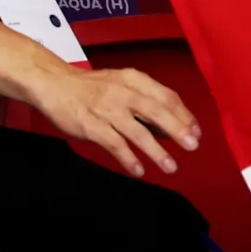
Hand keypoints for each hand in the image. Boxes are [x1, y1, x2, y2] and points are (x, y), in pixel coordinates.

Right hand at [25, 60, 200, 177]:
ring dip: (156, 151)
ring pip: (137, 132)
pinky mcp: (91, 126)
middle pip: (157, 112)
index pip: (167, 96)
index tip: (196, 131)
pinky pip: (114, 144)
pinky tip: (139, 171)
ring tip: (171, 167)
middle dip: (178, 130)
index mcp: (135, 80)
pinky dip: (128, 158)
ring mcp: (107, 110)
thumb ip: (146, 100)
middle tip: (193, 145)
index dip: (184, 115)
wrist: (54, 84)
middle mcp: (124, 93)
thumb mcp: (123, 83)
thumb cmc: (93, 87)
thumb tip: (173, 125)